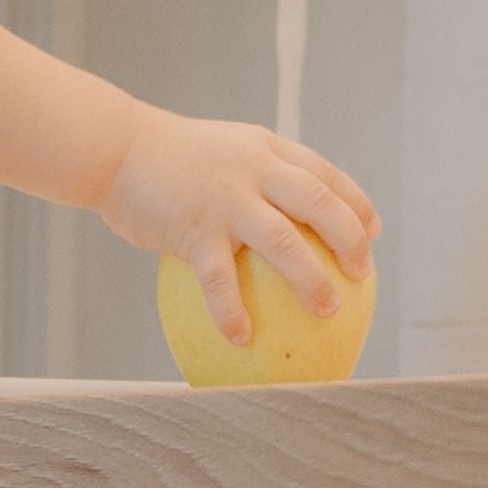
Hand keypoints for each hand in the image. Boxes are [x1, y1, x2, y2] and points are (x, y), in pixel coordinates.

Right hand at [98, 108, 379, 342]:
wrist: (114, 150)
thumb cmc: (163, 159)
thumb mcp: (219, 151)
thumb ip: (251, 176)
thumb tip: (276, 220)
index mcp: (264, 149)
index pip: (323, 173)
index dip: (355, 202)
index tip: (373, 231)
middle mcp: (253, 169)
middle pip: (318, 203)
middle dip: (349, 239)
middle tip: (362, 274)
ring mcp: (226, 198)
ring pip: (284, 240)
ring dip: (310, 278)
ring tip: (327, 310)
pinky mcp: (194, 228)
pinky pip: (221, 279)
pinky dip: (232, 310)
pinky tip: (241, 338)